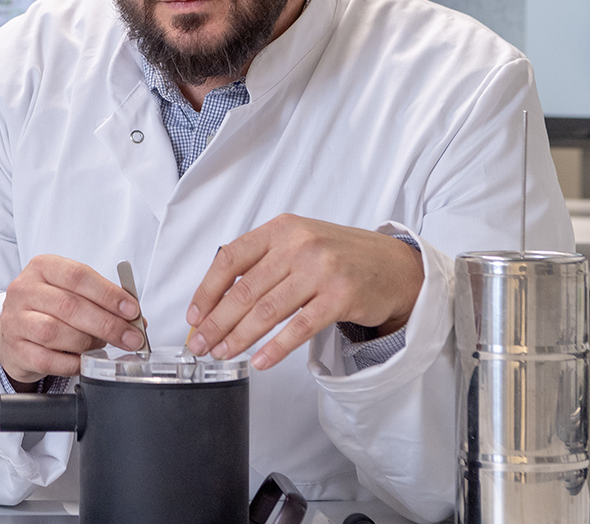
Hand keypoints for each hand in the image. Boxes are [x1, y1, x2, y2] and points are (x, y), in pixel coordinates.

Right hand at [0, 255, 144, 384]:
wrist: (14, 331)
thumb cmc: (48, 307)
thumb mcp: (70, 291)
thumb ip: (101, 300)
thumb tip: (135, 318)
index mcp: (42, 267)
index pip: (77, 276)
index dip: (108, 294)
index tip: (131, 310)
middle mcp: (24, 290)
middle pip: (70, 306)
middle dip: (107, 324)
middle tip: (131, 337)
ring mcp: (16, 320)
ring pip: (56, 332)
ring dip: (88, 342)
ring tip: (101, 345)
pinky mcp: (15, 349)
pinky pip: (48, 360)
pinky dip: (73, 363)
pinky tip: (85, 360)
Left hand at [185, 215, 423, 370]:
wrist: (395, 266)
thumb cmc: (340, 257)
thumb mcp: (298, 243)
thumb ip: (262, 262)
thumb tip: (217, 300)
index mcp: (280, 229)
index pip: (230, 259)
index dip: (206, 290)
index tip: (194, 316)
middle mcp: (298, 245)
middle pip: (244, 289)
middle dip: (216, 322)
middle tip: (201, 344)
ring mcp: (321, 270)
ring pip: (267, 310)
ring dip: (239, 337)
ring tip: (223, 354)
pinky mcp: (341, 297)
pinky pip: (299, 328)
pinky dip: (275, 348)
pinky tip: (259, 360)